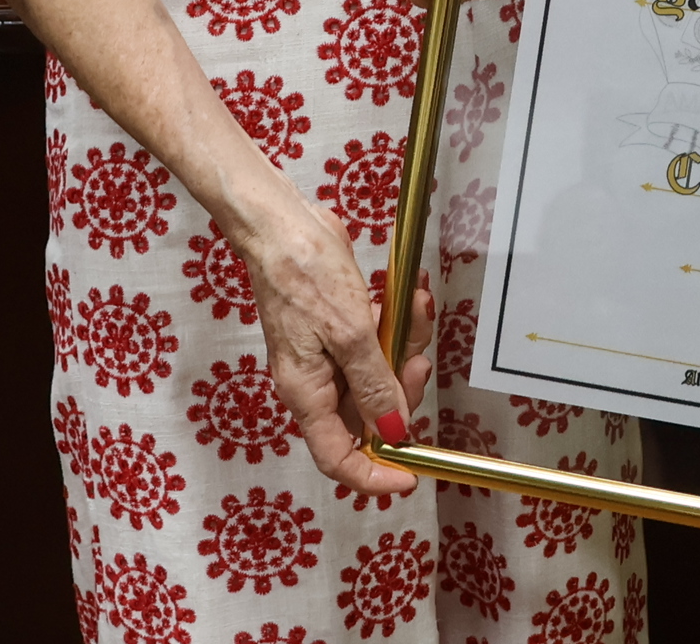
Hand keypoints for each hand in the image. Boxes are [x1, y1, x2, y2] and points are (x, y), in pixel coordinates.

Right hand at [236, 183, 437, 497]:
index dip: (372, 476)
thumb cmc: (302, 273)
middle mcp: (316, 382)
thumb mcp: (349, 332)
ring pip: (380, 374)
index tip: (408, 477)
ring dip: (405, 345)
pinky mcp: (341, 327)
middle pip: (369, 414)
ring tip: (416, 307)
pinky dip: (397, 323)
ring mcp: (328, 354)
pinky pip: (378, 342)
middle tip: (418, 358)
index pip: (337, 457)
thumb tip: (393, 431)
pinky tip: (409, 294)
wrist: (280, 223)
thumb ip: (374, 384)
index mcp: (307, 393)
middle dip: (402, 389)